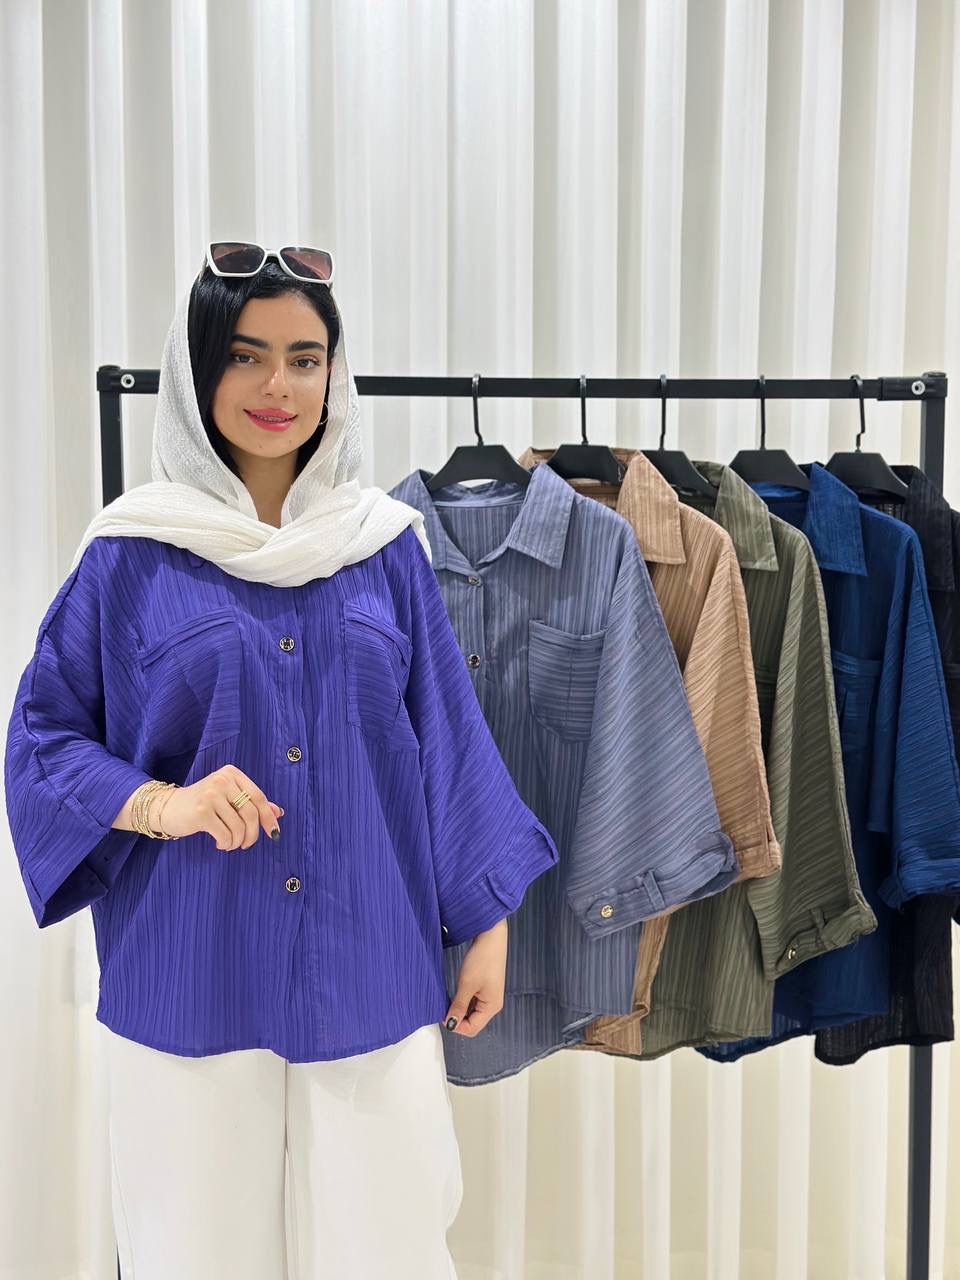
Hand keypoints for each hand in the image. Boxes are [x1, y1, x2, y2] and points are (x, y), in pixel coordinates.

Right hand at [150, 765, 283, 850]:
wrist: (167, 807)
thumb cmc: (202, 804)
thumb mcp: (228, 798)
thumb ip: (252, 803)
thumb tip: (278, 812)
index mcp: (231, 773)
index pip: (258, 797)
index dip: (268, 817)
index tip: (274, 832)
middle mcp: (222, 780)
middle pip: (250, 813)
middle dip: (252, 834)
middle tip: (246, 844)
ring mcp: (210, 795)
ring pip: (239, 827)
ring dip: (237, 842)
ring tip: (229, 844)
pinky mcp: (201, 812)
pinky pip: (225, 834)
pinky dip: (226, 843)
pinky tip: (219, 843)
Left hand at [443, 917, 507, 1035]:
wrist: (491, 936)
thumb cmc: (482, 959)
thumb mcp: (467, 984)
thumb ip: (458, 1006)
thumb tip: (450, 1024)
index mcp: (492, 1007)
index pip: (471, 1028)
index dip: (455, 1025)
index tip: (442, 1015)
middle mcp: (493, 1005)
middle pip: (472, 1022)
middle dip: (457, 1018)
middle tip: (444, 1006)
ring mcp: (490, 996)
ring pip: (471, 1012)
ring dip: (459, 1009)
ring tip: (449, 998)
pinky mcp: (486, 988)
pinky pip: (473, 1002)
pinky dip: (463, 1001)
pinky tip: (456, 993)